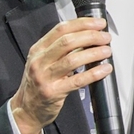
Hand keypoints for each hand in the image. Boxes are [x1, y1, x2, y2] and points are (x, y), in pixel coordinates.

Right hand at [10, 17, 112, 133]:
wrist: (26, 109)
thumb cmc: (38, 84)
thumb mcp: (43, 62)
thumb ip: (60, 50)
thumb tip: (88, 37)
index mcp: (38, 49)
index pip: (61, 29)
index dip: (82, 23)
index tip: (98, 23)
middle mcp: (39, 61)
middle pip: (68, 42)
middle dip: (91, 36)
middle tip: (105, 37)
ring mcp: (45, 77)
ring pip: (73, 59)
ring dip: (94, 53)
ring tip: (106, 51)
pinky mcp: (53, 92)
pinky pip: (77, 80)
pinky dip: (94, 73)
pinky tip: (104, 69)